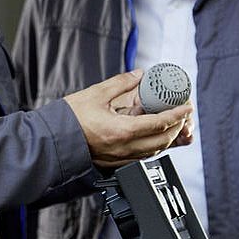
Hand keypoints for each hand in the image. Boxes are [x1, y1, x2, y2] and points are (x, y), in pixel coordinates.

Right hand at [64, 70, 193, 167]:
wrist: (51, 142)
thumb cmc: (69, 119)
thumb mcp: (96, 93)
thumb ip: (121, 83)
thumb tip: (139, 75)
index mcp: (122, 131)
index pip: (159, 123)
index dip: (177, 115)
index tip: (187, 107)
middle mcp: (124, 149)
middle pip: (162, 141)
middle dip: (177, 127)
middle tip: (182, 114)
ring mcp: (120, 159)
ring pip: (154, 152)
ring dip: (167, 138)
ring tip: (172, 124)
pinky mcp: (115, 163)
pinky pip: (142, 156)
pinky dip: (153, 146)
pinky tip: (153, 136)